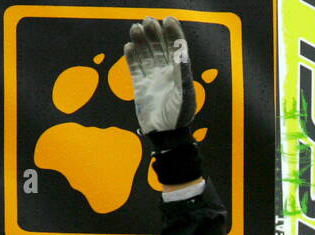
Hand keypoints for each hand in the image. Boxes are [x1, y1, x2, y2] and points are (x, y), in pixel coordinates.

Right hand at [124, 16, 195, 133]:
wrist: (165, 135)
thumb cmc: (179, 116)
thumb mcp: (185, 93)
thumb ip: (182, 71)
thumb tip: (180, 49)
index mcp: (180, 73)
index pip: (176, 48)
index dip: (173, 34)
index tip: (168, 19)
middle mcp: (167, 73)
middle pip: (160, 47)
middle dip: (155, 33)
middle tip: (148, 20)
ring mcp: (153, 78)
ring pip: (146, 54)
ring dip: (142, 41)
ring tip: (136, 27)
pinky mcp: (140, 86)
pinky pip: (135, 67)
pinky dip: (131, 56)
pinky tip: (129, 46)